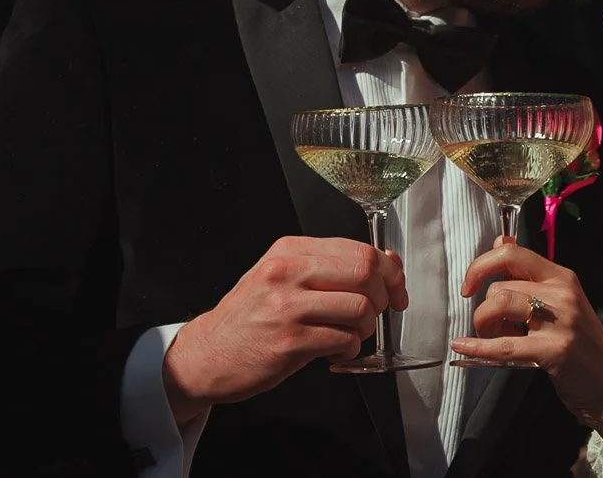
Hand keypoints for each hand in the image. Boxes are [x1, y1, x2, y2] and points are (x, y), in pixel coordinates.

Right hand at [163, 235, 406, 422]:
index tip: (396, 289)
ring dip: (365, 328)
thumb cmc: (250, 317)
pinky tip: (333, 352)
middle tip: (374, 314)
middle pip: (365, 273)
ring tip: (348, 335)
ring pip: (360, 308)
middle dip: (384, 297)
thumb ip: (333, 267)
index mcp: (291, 250)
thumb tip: (389, 263)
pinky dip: (349, 350)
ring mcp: (287, 306)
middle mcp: (288, 271)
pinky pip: (343, 341)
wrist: (206, 353)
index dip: (390, 272)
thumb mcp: (285, 278)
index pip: (360, 249)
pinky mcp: (288, 342)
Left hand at [454, 238, 602, 427]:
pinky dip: (477, 346)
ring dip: (484, 324)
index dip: (482, 265)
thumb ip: (530, 276)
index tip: (469, 284)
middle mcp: (563, 293)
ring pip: (499, 305)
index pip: (513, 253)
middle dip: (481, 304)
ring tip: (494, 337)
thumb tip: (500, 241)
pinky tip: (462, 346)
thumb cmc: (584, 348)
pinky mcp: (554, 350)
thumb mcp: (562, 304)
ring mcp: (560, 321)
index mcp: (563, 277)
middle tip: (485, 323)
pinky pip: (503, 344)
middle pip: (501, 284)